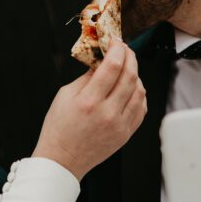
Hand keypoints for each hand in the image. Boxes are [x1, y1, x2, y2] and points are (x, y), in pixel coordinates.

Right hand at [32, 39, 145, 179]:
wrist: (63, 160)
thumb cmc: (59, 128)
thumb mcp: (65, 95)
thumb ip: (87, 77)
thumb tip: (103, 61)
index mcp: (89, 101)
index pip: (113, 66)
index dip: (117, 49)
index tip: (116, 41)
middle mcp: (108, 113)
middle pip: (130, 76)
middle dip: (130, 57)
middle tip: (125, 49)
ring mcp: (120, 125)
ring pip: (140, 91)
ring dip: (136, 75)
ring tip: (126, 69)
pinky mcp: (126, 134)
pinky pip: (142, 108)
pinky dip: (139, 94)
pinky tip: (130, 89)